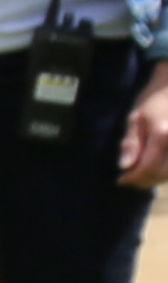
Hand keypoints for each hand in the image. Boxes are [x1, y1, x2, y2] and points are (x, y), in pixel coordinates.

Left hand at [123, 70, 167, 189]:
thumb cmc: (152, 101)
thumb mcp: (134, 119)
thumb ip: (130, 144)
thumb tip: (124, 167)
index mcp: (162, 135)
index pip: (148, 168)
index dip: (134, 178)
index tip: (121, 180)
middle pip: (162, 174)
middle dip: (144, 181)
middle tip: (129, 180)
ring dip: (156, 178)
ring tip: (140, 175)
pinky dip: (166, 172)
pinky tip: (155, 168)